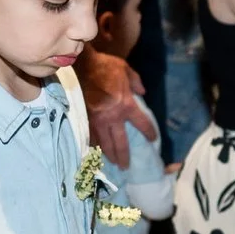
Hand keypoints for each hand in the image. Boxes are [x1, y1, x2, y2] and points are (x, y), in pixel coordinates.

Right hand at [78, 49, 155, 164]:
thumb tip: (142, 92)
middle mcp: (114, 117)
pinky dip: (95, 145)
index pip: (142, 124)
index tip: (152, 139)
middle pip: (121, 143)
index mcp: (127, 105)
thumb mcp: (125, 69)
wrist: (82, 67)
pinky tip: (97, 151)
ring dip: (110, 156)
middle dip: (125, 156)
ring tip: (114, 164)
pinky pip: (92, 137)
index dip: (149, 132)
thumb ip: (136, 81)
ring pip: (105, 144)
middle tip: (126, 167)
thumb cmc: (105, 66)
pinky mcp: (86, 119)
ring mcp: (99, 121)